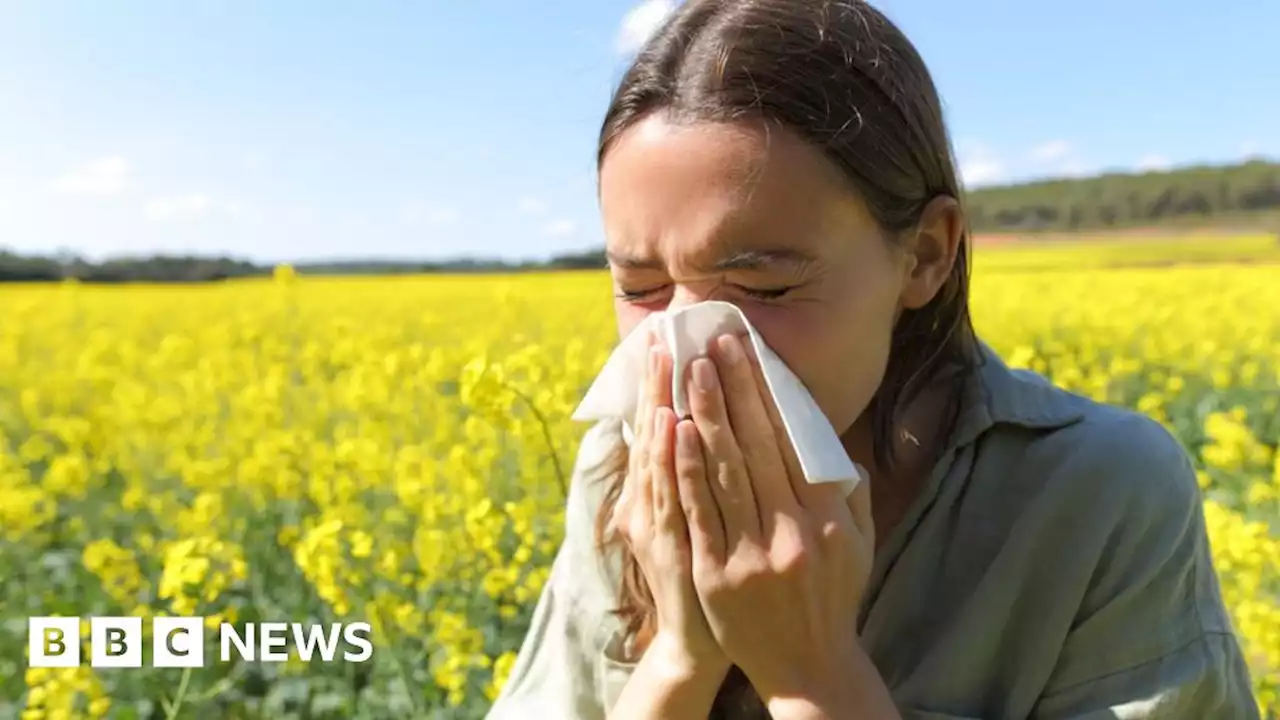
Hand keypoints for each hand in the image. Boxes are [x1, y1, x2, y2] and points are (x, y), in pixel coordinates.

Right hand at [611, 331, 729, 676]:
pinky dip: (671, 462)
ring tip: (666, 359)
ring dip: (661, 405)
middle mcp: (650, 501)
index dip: (661, 379)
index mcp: (659, 489)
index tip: (666, 334)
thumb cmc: (707, 575)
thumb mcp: (694, 521)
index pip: (661, 421)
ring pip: (658, 455)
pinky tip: (673, 427)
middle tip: (663, 329)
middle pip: (655, 429)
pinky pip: (674, 498)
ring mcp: (658, 524)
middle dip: (659, 378)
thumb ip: (698, 477)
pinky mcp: (673, 549)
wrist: (697, 642)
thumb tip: (706, 429)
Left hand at [674, 333, 879, 713]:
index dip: (768, 394)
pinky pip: (698, 512)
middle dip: (734, 390)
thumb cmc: (832, 597)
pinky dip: (685, 470)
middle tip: (714, 345)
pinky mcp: (717, 575)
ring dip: (706, 416)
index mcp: (827, 518)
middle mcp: (793, 532)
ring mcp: (752, 554)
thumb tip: (832, 443)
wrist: (808, 668)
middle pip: (756, 447)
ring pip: (724, 472)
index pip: (792, 442)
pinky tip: (674, 433)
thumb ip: (851, 493)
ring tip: (691, 372)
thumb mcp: (859, 544)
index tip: (750, 354)